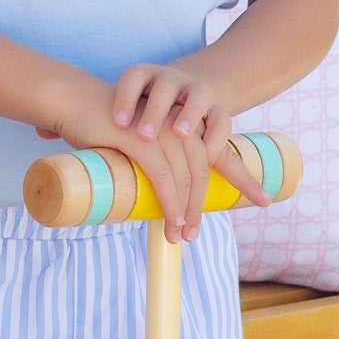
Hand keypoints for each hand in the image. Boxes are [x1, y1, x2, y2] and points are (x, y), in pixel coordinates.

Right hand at [44, 70, 265, 241]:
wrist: (73, 102)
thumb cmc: (102, 128)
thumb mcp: (136, 146)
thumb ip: (153, 165)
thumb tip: (161, 201)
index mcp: (185, 127)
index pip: (222, 155)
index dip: (245, 179)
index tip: (265, 201)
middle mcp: (179, 126)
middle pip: (203, 171)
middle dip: (201, 207)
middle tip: (191, 235)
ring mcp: (162, 130)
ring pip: (185, 176)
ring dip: (184, 211)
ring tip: (179, 235)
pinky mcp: (142, 139)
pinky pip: (163, 174)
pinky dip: (170, 200)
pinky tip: (174, 218)